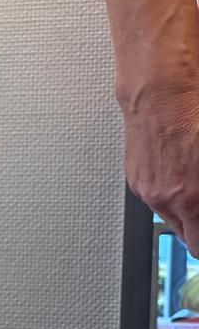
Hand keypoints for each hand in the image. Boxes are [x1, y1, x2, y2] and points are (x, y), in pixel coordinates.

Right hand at [122, 78, 198, 249]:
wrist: (160, 91)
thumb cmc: (192, 113)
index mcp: (191, 198)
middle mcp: (165, 199)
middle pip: (188, 237)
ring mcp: (147, 189)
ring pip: (173, 218)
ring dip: (189, 212)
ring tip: (197, 189)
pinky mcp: (135, 178)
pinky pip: (158, 199)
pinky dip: (173, 195)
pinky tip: (184, 174)